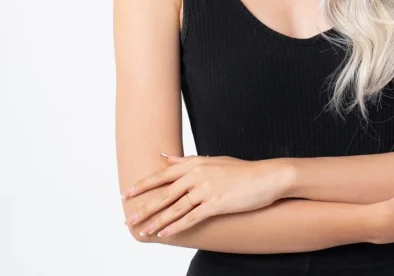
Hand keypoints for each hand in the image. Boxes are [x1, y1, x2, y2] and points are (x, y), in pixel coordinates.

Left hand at [121, 154, 291, 237]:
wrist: (266, 177)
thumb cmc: (240, 170)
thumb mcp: (213, 160)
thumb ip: (188, 161)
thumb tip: (166, 158)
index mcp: (196, 163)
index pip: (163, 174)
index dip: (144, 184)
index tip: (127, 192)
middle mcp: (198, 174)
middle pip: (165, 193)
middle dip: (145, 207)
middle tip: (128, 217)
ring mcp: (207, 189)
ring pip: (175, 208)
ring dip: (157, 221)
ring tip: (142, 230)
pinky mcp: (216, 203)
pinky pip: (192, 217)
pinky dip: (177, 227)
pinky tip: (165, 234)